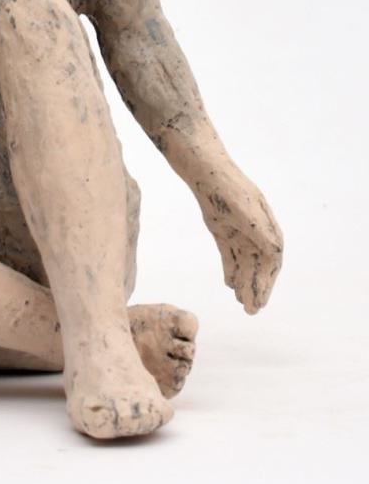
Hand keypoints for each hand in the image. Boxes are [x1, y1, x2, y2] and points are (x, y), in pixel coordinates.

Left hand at [199, 172, 282, 313]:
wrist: (207, 172)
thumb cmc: (230, 189)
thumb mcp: (247, 211)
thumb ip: (260, 231)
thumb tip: (276, 253)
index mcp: (267, 228)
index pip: (271, 263)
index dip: (266, 284)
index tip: (260, 302)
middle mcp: (256, 232)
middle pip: (258, 266)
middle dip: (256, 288)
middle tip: (251, 311)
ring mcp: (239, 232)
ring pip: (244, 263)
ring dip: (243, 282)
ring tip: (240, 302)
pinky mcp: (222, 231)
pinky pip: (229, 255)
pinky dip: (230, 269)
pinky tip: (229, 284)